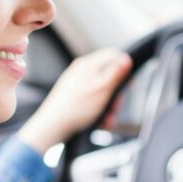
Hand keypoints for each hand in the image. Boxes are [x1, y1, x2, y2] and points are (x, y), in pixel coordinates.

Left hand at [17, 48, 132, 154]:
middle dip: (116, 93)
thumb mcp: (101, 90)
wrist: (52, 126)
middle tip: (116, 106)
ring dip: (109, 104)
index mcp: (88, 65)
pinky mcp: (74, 95)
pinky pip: (93, 99)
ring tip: (107, 118)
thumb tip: (127, 59)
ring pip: (102, 89)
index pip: (113, 55)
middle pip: (109, 75)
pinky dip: (99, 109)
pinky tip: (100, 121)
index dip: (124, 67)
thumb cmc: (75, 109)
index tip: (130, 82)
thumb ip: (115, 74)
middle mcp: (82, 71)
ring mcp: (77, 83)